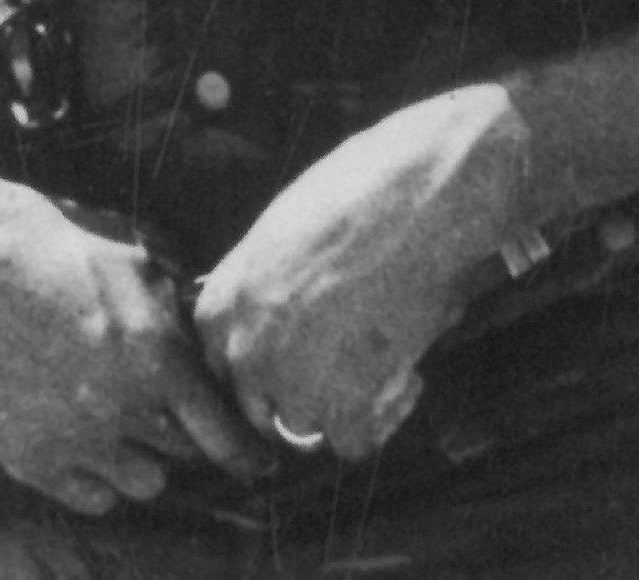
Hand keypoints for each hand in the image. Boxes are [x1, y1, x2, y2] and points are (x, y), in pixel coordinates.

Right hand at [0, 174, 259, 513]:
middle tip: (165, 408)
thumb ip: (178, 316)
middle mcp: (120, 408)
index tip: (260, 462)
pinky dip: (99, 478)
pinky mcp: (28, 459)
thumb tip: (208, 351)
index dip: (249, 454)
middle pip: (185, 456)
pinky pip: (93, 499)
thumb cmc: (48, 247)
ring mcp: (72, 440)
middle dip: (185, 434)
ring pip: (144, 483)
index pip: (225, 437)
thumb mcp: (132, 264)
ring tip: (122, 421)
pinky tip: (88, 441)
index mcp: (156, 357)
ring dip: (144, 458)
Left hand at [190, 84, 533, 462]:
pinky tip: (408, 374)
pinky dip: (385, 418)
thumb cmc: (360, 194)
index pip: (225, 365)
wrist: (418, 199)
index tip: (308, 353)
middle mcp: (242, 351)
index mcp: (221, 304)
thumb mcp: (283, 232)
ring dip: (347, 406)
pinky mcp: (340, 407)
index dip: (270, 363)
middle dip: (303, 392)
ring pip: (306, 426)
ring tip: (388, 360)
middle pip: (259, 406)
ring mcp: (287, 384)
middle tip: (351, 366)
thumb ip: (268, 287)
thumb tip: (287, 315)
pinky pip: (354, 444)